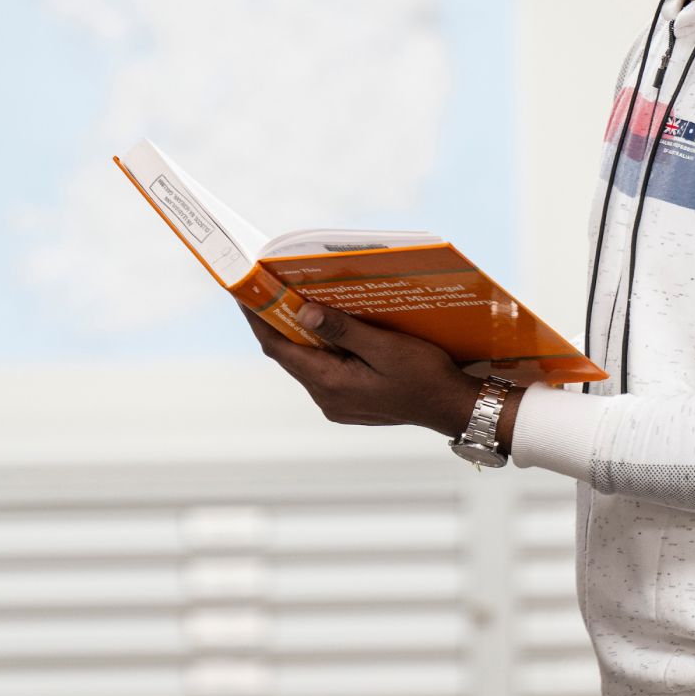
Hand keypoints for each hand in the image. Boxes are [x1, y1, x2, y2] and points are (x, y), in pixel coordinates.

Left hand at [242, 301, 483, 436]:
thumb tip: (303, 312)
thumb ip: (343, 330)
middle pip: (289, 355)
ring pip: (306, 362)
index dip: (258, 319)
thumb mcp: (385, 347)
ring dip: (298, 334)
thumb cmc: (424, 376)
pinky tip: (327, 327)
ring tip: (293, 300)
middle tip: (265, 289)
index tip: (243, 294)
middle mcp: (326, 398)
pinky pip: (323, 370)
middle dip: (275, 322)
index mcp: (330, 384)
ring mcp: (337, 404)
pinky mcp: (349, 402)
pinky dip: (319, 347)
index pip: (279, 348)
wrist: (451, 407)